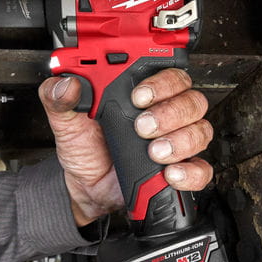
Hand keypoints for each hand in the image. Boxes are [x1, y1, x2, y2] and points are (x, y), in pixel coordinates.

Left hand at [39, 68, 213, 226]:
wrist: (85, 187)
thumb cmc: (84, 148)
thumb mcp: (66, 120)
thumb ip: (60, 98)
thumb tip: (66, 84)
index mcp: (144, 93)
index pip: (170, 74)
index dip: (162, 82)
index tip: (139, 95)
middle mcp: (166, 113)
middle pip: (192, 101)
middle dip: (170, 113)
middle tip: (143, 126)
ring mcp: (176, 141)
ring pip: (201, 131)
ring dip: (180, 141)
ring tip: (154, 152)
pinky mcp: (180, 170)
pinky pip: (202, 169)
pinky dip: (190, 172)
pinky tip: (170, 174)